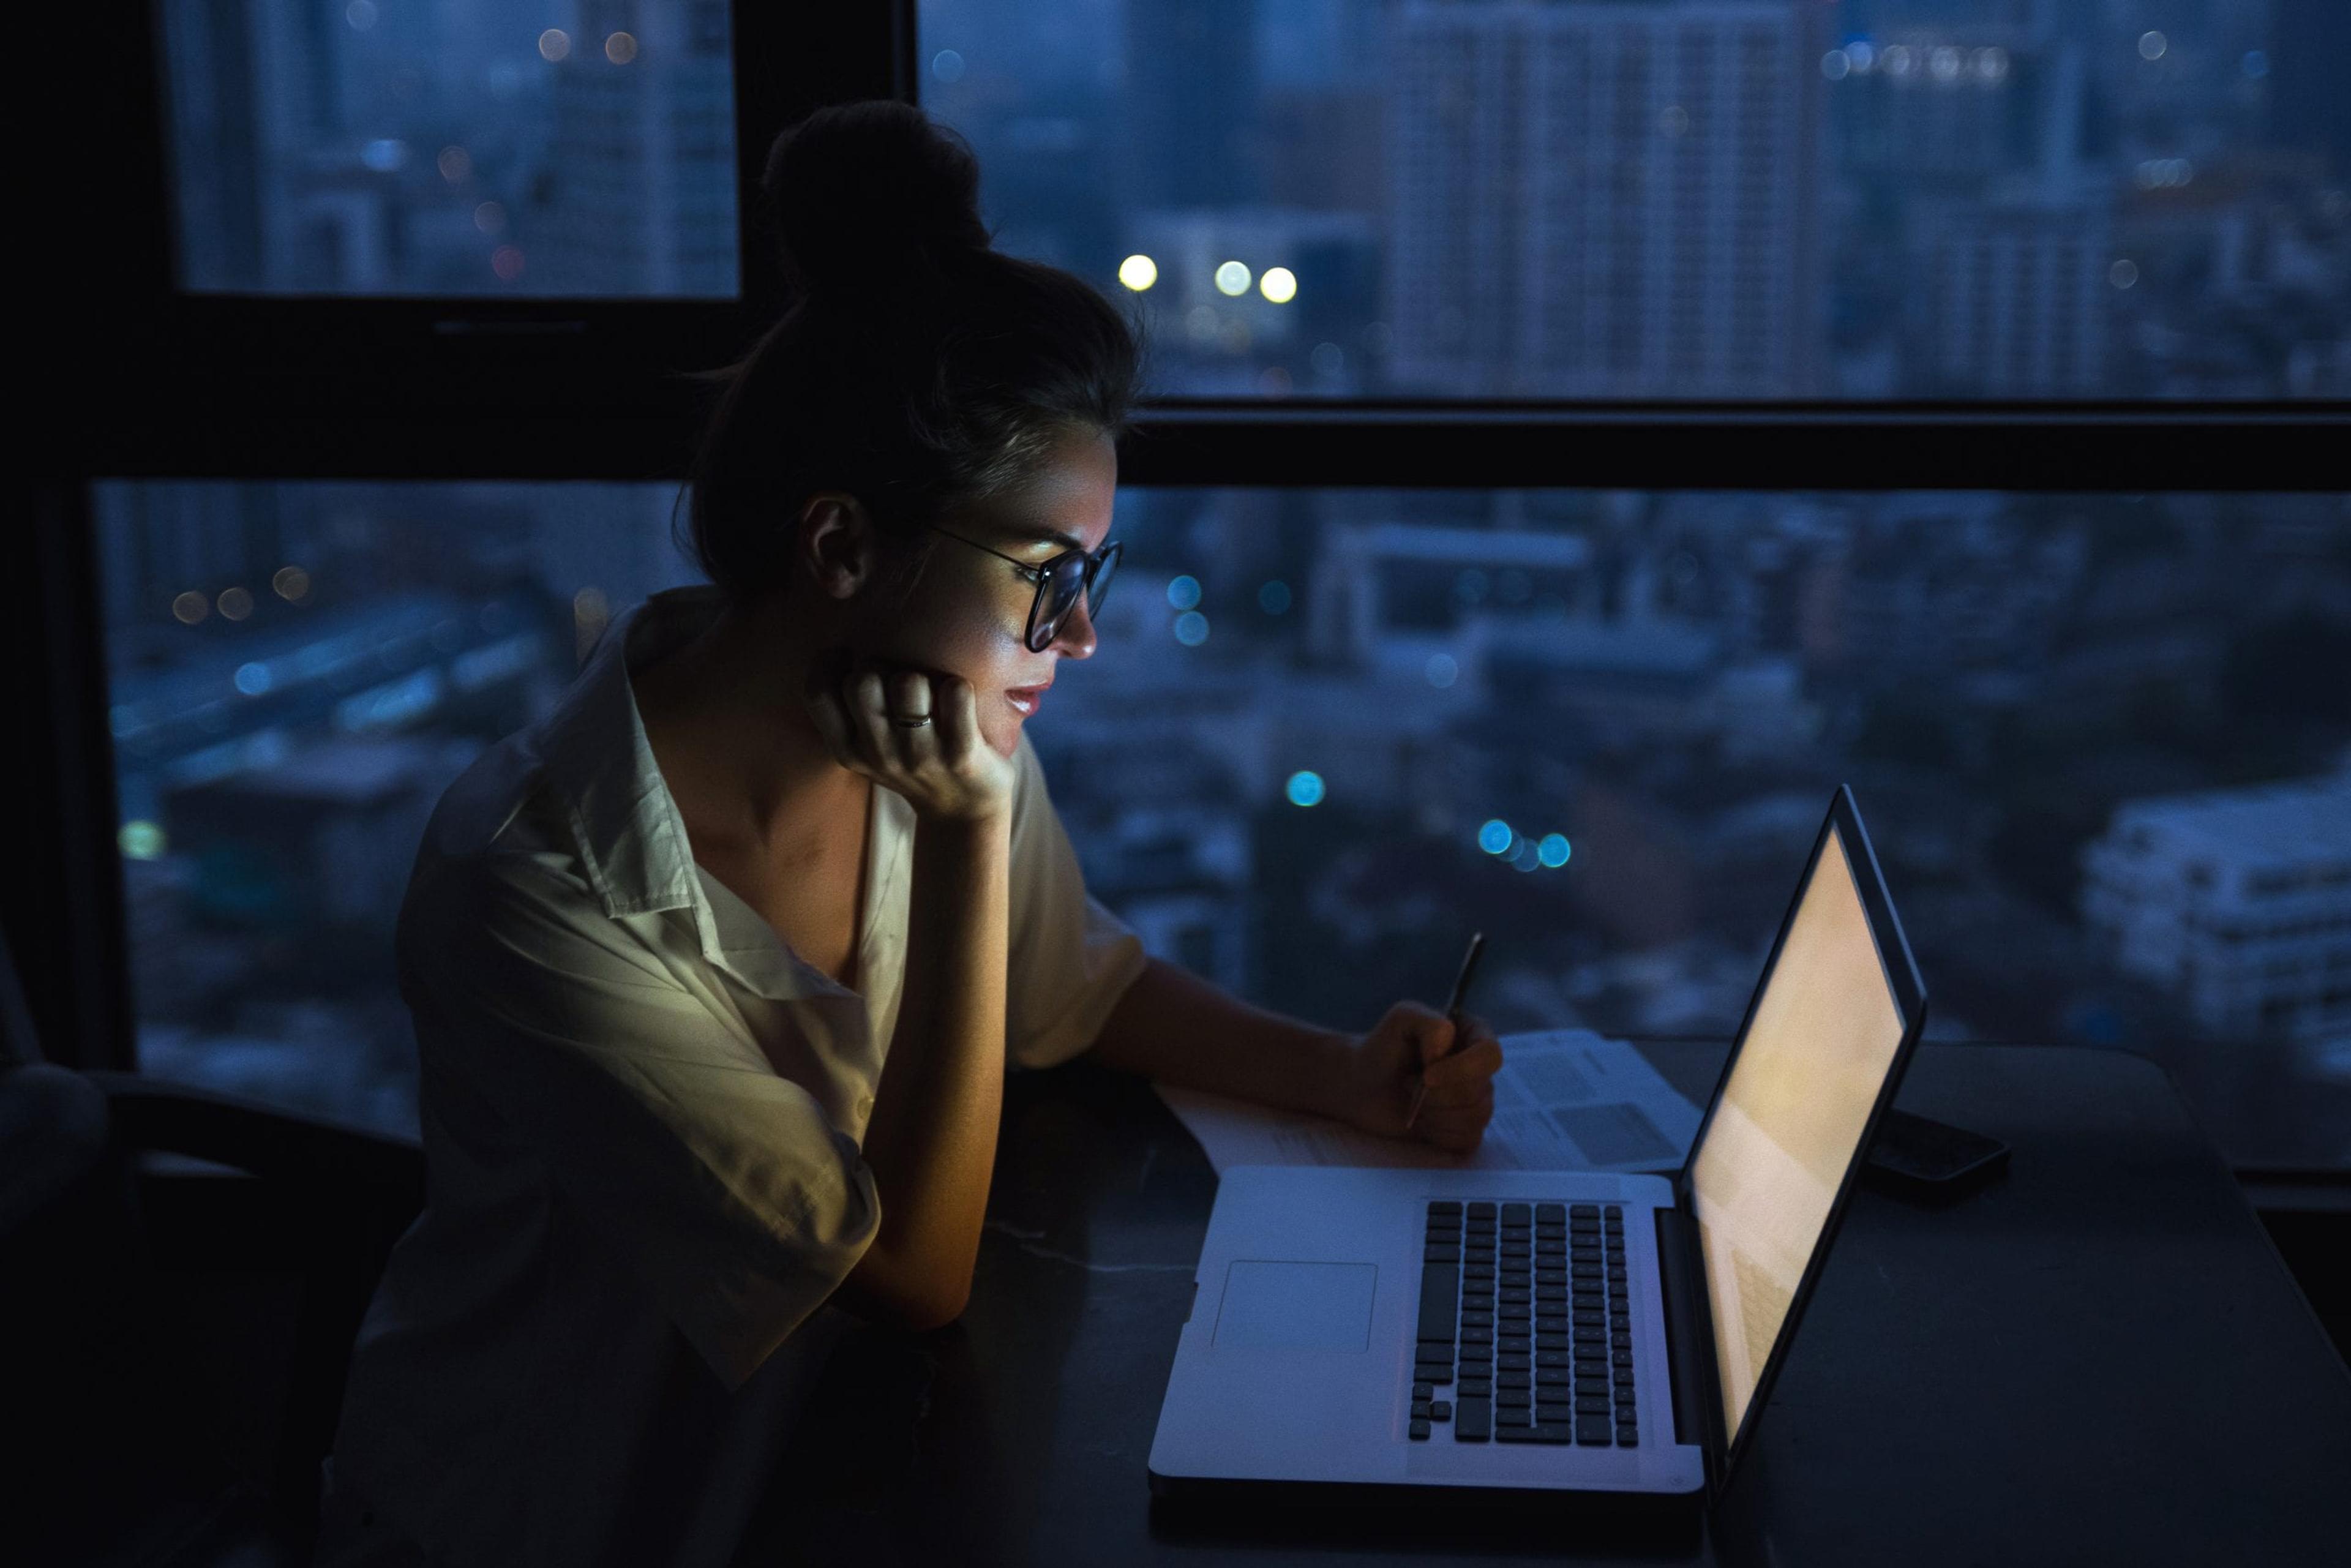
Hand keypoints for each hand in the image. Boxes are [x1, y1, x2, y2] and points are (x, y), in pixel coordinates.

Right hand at [801, 654, 1015, 823]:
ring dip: (923, 675)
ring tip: (931, 690)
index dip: (829, 663)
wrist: (961, 814)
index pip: (817, 692)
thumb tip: (844, 645)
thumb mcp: (867, 748)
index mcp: (848, 749)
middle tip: (899, 676)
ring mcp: (920, 756)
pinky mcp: (962, 755)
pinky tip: (959, 697)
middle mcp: (879, 754)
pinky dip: (959, 686)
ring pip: (908, 683)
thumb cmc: (912, 762)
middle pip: (862, 682)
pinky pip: (956, 694)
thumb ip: (850, 709)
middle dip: (882, 666)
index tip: (850, 659)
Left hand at [1329, 1001, 1501, 1154]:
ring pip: (1474, 1118)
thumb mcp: (1401, 1019)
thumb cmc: (1383, 1048)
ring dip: (1434, 1114)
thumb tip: (1445, 1049)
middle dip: (1436, 1095)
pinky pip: (1467, 1140)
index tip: (1427, 1076)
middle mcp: (1481, 1070)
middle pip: (1479, 1092)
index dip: (1462, 1070)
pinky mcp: (1465, 1129)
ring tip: (1413, 1102)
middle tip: (1408, 1084)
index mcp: (1474, 1036)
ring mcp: (1477, 1101)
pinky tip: (1421, 1121)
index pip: (1490, 1055)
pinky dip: (1438, 1134)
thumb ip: (1429, 1023)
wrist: (1363, 1084)